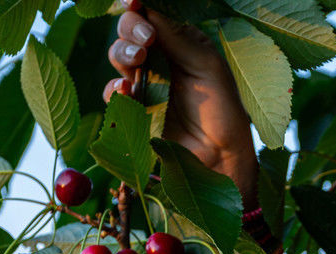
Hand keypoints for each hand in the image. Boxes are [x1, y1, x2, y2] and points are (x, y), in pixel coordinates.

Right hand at [106, 8, 259, 204]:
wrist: (219, 157)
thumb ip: (177, 38)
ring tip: (137, 61)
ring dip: (123, 54)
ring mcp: (144, 85)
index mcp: (179, 43)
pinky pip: (114, 95)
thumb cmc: (221, 109)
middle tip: (144, 40)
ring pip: (119, 58)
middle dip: (130, 29)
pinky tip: (126, 90)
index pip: (151, 16)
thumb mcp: (206, 66)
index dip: (138, 8)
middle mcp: (159, 60)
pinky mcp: (133, 112)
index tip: (134, 3)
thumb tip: (147, 11)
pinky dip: (115, 90)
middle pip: (129, 32)